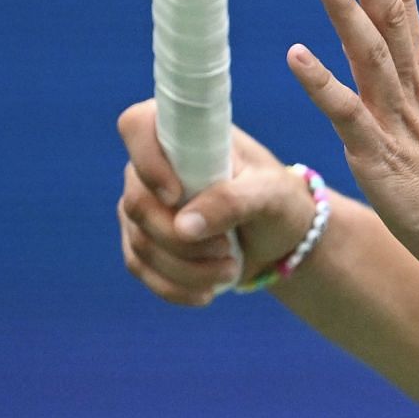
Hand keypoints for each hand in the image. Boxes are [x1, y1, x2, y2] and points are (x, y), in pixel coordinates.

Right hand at [116, 104, 315, 305]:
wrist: (281, 237)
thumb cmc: (278, 199)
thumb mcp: (270, 194)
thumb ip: (233, 201)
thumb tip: (184, 226)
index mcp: (185, 133)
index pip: (137, 124)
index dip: (147, 159)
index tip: (177, 195)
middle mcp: (154, 165)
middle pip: (137, 203)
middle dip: (182, 238)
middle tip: (227, 249)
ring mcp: (143, 204)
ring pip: (141, 242)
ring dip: (186, 267)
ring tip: (229, 270)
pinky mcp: (143, 240)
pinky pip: (141, 267)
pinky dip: (173, 286)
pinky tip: (206, 294)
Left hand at [287, 0, 418, 274]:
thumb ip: (399, 82)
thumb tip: (376, 49)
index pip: (402, 4)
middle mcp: (409, 87)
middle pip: (392, 15)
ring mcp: (395, 118)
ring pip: (371, 53)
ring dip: (346, 12)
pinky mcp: (378, 153)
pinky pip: (346, 112)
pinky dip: (321, 81)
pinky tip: (295, 54)